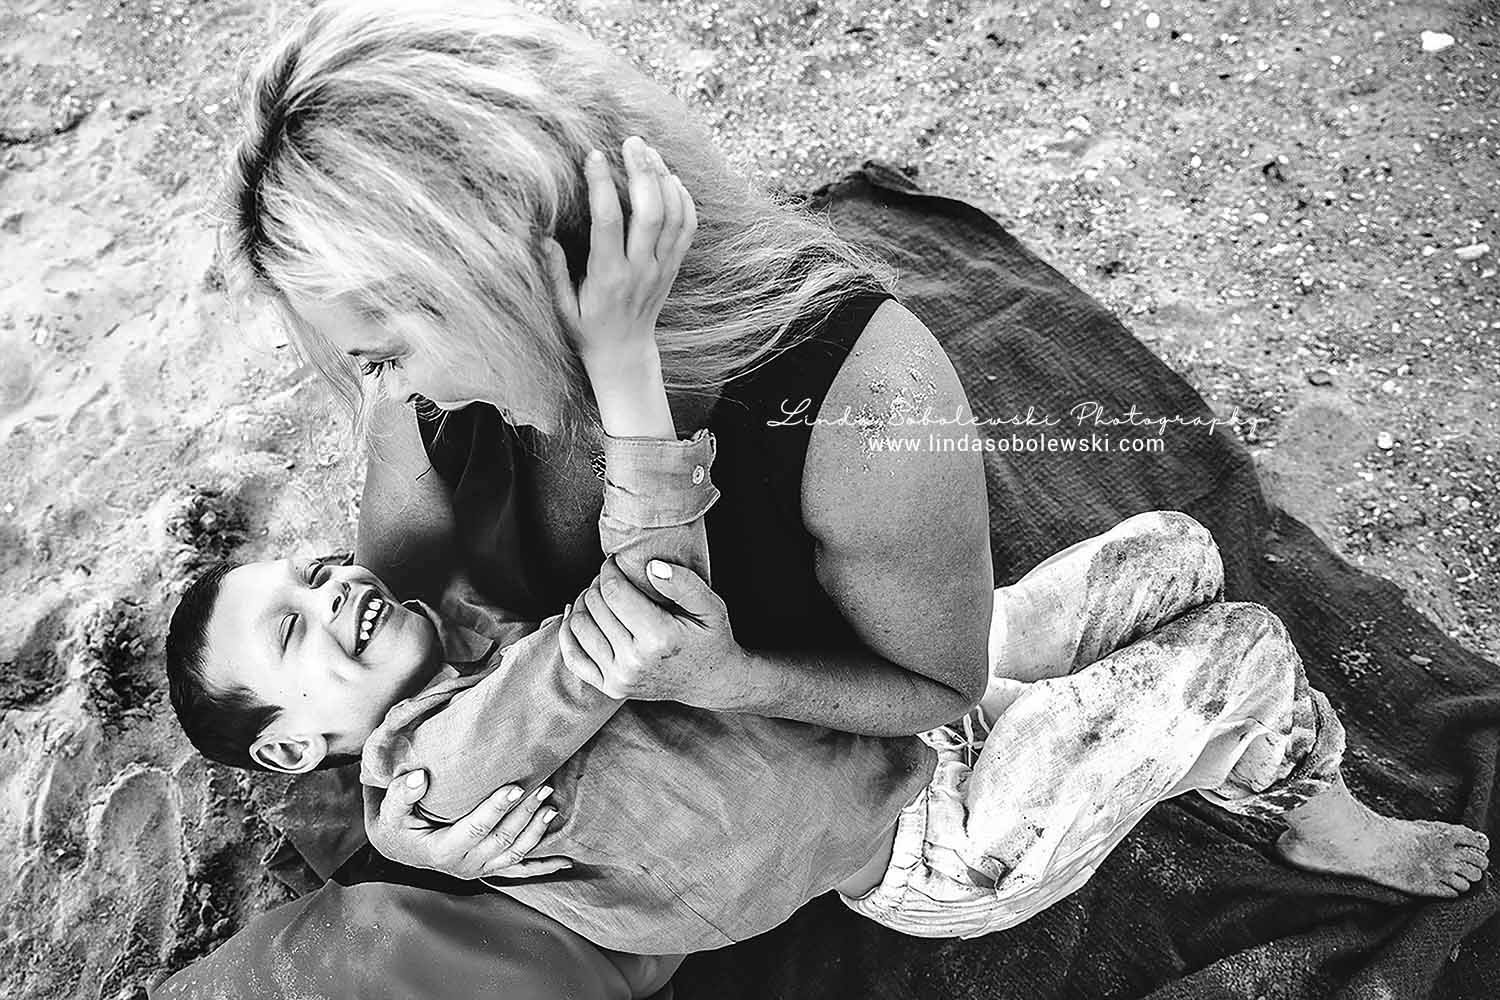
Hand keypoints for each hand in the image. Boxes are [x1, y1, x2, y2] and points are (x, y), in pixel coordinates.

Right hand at [363, 770, 570, 879]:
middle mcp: (464, 865)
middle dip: (524, 814)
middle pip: (502, 840)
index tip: (514, 786)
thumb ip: (401, 794)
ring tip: (552, 807)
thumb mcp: (388, 810)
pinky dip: (542, 866)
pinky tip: (565, 861)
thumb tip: (419, 777)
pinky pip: (519, 870)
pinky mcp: (488, 869)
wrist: (398, 847)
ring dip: (536, 832)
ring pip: (514, 854)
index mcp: (441, 851)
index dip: (496, 808)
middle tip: (543, 788)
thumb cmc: (395, 825)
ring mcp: (479, 869)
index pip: (475, 828)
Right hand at [544, 135, 695, 370]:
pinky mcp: (674, 267)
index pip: (608, 221)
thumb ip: (554, 272)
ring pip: (673, 215)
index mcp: (609, 276)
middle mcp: (640, 269)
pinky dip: (684, 199)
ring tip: (648, 151)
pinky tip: (670, 178)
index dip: (601, 184)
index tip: (593, 155)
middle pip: (650, 211)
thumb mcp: (562, 307)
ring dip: (663, 178)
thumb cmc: (587, 330)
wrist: (625, 355)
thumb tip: (543, 236)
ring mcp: (662, 267)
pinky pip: (688, 228)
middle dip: (642, 170)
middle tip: (630, 141)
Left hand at [558, 557, 746, 707]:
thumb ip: (684, 584)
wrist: (710, 681)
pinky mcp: (610, 688)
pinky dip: (568, 632)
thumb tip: (651, 566)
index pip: (614, 592)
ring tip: (600, 594)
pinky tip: (575, 614)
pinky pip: (573, 657)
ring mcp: (619, 678)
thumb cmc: (710, 639)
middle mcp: (635, 662)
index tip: (616, 562)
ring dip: (583, 603)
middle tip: (611, 577)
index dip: (609, 570)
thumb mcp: (711, 606)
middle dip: (598, 584)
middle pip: (595, 606)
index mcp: (659, 639)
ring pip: (579, 627)